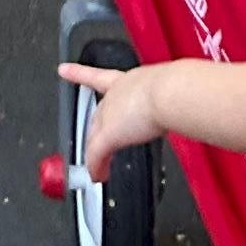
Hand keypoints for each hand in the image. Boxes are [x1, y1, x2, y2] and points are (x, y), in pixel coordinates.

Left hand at [58, 57, 165, 181]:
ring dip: (97, 154)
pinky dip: (96, 167)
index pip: (100, 77)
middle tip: (103, 148)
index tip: (64, 69)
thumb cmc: (176, 89)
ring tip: (99, 168)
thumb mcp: (168, 91)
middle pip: (99, 116)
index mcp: (130, 81)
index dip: (80, 74)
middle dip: (99, 132)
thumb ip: (166, 100)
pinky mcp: (108, 134)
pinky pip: (96, 154)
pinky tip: (98, 175)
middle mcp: (116, 95)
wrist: (171, 93)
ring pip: (95, 136)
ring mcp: (109, 114)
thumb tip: (180, 108)